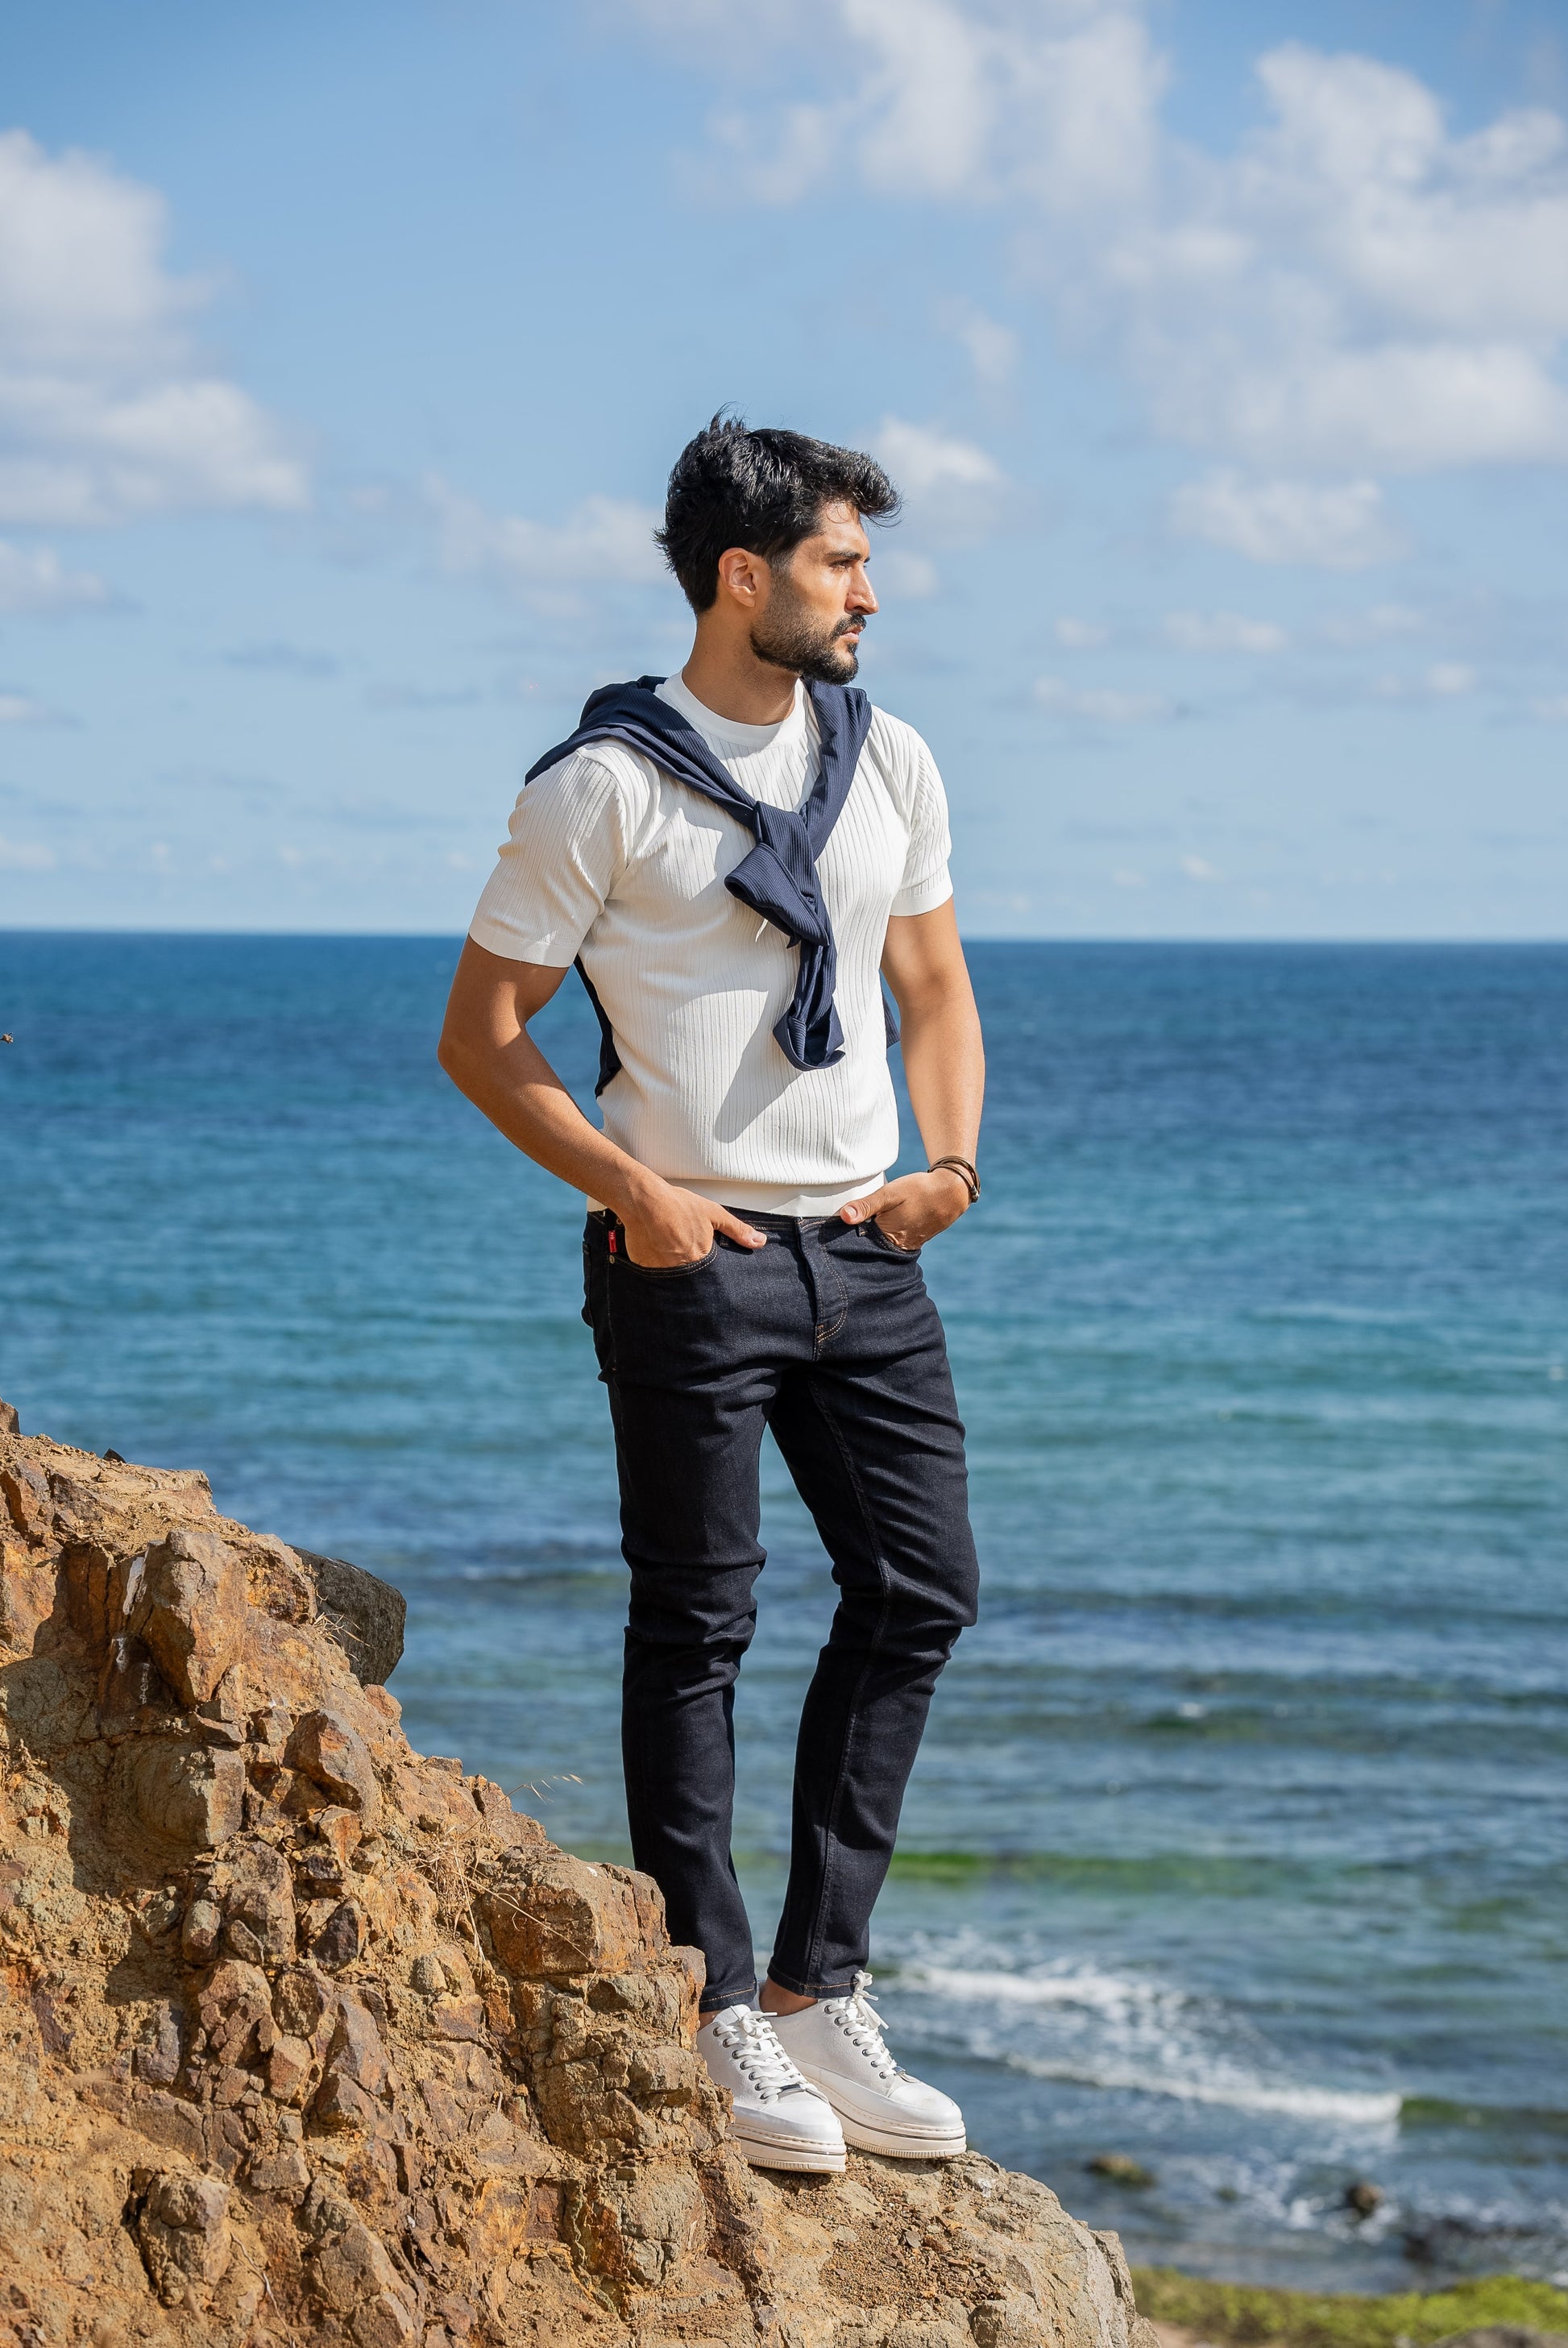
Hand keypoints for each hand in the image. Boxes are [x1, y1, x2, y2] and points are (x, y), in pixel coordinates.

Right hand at [618, 1177, 766, 1267]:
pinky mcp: (644, 1269)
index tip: (704, 1263)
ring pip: (672, 1278)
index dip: (708, 1269)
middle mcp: (682, 1268)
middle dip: (689, 1269)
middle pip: (690, 1277)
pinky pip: (653, 1275)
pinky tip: (655, 1253)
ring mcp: (662, 1271)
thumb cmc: (678, 1205)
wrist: (644, 1200)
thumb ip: (737, 1230)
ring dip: (673, 1270)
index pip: (710, 1276)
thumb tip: (760, 1242)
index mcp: (700, 1257)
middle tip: (682, 1253)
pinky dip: (656, 1268)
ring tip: (669, 1252)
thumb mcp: (713, 1214)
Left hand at [838, 1167, 970, 1251]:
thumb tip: (843, 1217)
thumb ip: (866, 1205)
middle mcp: (898, 1247)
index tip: (836, 1227)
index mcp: (888, 1237)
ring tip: (869, 1222)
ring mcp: (908, 1245)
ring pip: (883, 1244)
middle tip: (854, 1222)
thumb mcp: (890, 1193)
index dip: (847, 1234)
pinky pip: (895, 1242)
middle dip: (861, 1237)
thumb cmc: (919, 1189)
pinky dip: (888, 1235)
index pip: (859, 1241)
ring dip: (874, 1236)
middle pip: (871, 1246)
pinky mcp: (916, 1241)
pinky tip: (886, 1224)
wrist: (952, 1191)